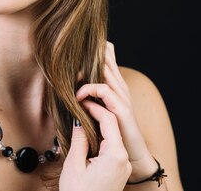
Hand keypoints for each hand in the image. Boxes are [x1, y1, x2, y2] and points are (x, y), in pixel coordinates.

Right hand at [59, 101, 131, 190]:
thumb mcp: (74, 164)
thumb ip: (79, 140)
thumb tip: (79, 121)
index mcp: (115, 156)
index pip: (109, 121)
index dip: (95, 107)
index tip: (80, 100)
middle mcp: (123, 160)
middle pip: (114, 127)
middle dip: (99, 112)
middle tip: (83, 102)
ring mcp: (122, 167)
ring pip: (114, 136)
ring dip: (100, 124)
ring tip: (83, 114)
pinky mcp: (119, 172)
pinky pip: (113, 147)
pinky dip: (102, 136)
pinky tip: (89, 133)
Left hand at [75, 41, 157, 181]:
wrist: (132, 153)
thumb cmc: (112, 130)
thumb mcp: (100, 108)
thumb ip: (90, 95)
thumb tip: (70, 84)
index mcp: (115, 84)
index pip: (108, 56)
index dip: (95, 47)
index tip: (74, 47)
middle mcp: (120, 87)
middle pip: (107, 58)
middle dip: (89, 52)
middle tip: (68, 53)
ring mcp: (122, 97)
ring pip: (106, 72)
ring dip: (86, 70)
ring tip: (70, 74)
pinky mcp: (122, 110)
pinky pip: (105, 92)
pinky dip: (90, 90)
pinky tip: (79, 96)